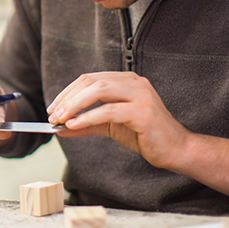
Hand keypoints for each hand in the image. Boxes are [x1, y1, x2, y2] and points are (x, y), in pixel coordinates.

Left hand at [47, 71, 189, 168]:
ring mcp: (140, 95)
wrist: (175, 149)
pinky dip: (88, 117)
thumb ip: (87, 124)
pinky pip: (108, 111)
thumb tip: (60, 127)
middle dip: (68, 98)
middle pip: (91, 82)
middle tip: (53, 115)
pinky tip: (75, 125)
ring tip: (61, 120)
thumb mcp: (110, 126)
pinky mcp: (142, 112)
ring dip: (74, 105)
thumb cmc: (144, 134)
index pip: (90, 79)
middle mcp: (134, 82)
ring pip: (98, 91)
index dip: (68, 92)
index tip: (53, 107)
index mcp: (126, 81)